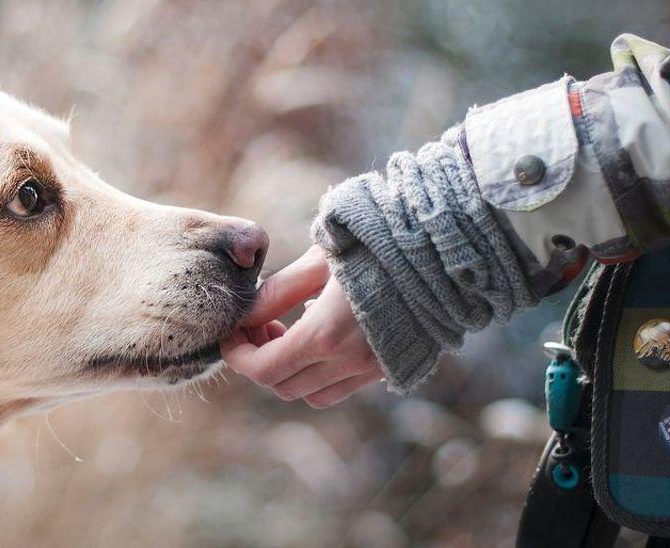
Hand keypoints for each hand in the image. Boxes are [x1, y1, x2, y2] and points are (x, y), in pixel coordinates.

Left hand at [221, 246, 383, 407]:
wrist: (445, 250)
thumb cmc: (377, 244)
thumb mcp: (319, 260)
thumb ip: (277, 292)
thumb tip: (245, 314)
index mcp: (326, 335)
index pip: (263, 369)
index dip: (237, 355)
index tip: (231, 333)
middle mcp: (349, 362)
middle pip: (282, 386)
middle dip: (260, 360)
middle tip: (260, 325)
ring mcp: (372, 369)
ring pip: (312, 394)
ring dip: (290, 371)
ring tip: (288, 330)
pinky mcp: (390, 367)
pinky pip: (342, 386)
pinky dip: (320, 372)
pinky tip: (322, 333)